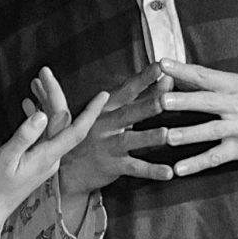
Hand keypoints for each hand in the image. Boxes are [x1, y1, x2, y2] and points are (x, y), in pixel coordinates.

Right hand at [0, 67, 109, 220]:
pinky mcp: (36, 162)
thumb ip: (24, 136)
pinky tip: (28, 106)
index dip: (90, 111)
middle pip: (61, 122)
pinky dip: (36, 118)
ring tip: (35, 83)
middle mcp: (51, 158)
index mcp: (47, 156)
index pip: (74, 130)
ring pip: (51, 127)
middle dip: (55, 96)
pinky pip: (42, 135)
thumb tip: (41, 113)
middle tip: (45, 73)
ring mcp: (44, 160)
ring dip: (45, 104)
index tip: (103, 95)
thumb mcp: (6, 158)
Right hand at [42, 62, 175, 196]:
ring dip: (148, 137)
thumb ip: (139, 96)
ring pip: (130, 140)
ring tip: (167, 134)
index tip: (160, 66)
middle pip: (128, 113)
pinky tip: (169, 172)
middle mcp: (104, 124)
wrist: (68, 169)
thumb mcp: (108, 111)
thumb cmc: (92, 134)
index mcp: (104, 108)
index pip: (127, 90)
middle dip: (147, 105)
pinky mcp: (112, 165)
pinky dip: (151, 170)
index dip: (143, 78)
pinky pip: (134, 168)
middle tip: (166, 98)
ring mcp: (107, 145)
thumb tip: (167, 77)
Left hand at [151, 59, 237, 175]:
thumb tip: (178, 74)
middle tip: (161, 100)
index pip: (205, 75)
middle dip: (184, 101)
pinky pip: (216, 157)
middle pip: (207, 101)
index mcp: (233, 86)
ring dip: (189, 134)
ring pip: (210, 130)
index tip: (162, 64)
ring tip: (168, 137)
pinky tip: (179, 169)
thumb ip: (211, 83)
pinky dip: (197, 163)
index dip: (183, 70)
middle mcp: (236, 105)